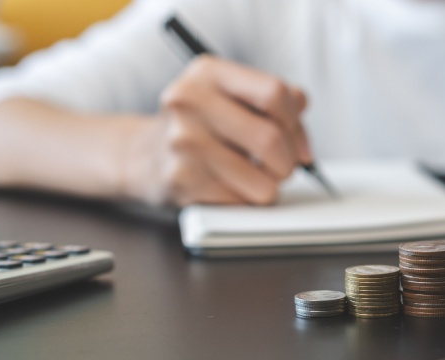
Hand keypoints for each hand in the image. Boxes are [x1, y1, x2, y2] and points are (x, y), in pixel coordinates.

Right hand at [122, 56, 309, 205]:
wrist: (143, 156)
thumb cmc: (199, 125)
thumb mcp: (229, 94)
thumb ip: (272, 96)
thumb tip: (301, 109)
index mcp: (208, 72)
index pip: (274, 93)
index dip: (297, 125)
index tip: (300, 145)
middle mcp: (189, 101)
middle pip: (271, 139)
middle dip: (289, 162)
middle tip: (284, 168)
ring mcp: (182, 142)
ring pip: (264, 180)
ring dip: (270, 186)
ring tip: (256, 178)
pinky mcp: (181, 180)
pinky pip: (241, 201)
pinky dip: (246, 200)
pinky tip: (230, 187)